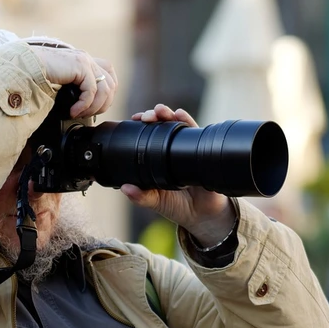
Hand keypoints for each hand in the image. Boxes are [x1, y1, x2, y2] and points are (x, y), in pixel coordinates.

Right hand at [29, 46, 117, 117]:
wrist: (26, 68)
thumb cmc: (39, 78)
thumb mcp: (65, 84)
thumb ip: (78, 89)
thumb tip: (90, 107)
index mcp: (85, 62)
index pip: (110, 77)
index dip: (107, 96)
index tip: (94, 109)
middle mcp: (87, 59)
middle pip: (111, 85)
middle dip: (102, 105)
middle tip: (87, 115)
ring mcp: (85, 60)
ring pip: (104, 89)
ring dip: (93, 107)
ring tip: (79, 114)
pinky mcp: (80, 65)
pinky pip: (91, 91)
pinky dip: (84, 105)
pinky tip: (73, 111)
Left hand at [120, 104, 234, 246]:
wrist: (203, 215)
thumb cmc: (178, 207)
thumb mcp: (156, 202)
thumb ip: (141, 197)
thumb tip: (125, 188)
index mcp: (157, 160)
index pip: (148, 137)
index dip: (141, 126)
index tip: (135, 119)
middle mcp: (172, 151)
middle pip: (162, 126)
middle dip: (155, 116)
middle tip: (147, 116)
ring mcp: (187, 149)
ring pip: (178, 126)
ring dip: (169, 114)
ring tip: (162, 111)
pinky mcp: (201, 151)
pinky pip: (195, 134)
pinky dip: (188, 122)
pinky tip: (181, 116)